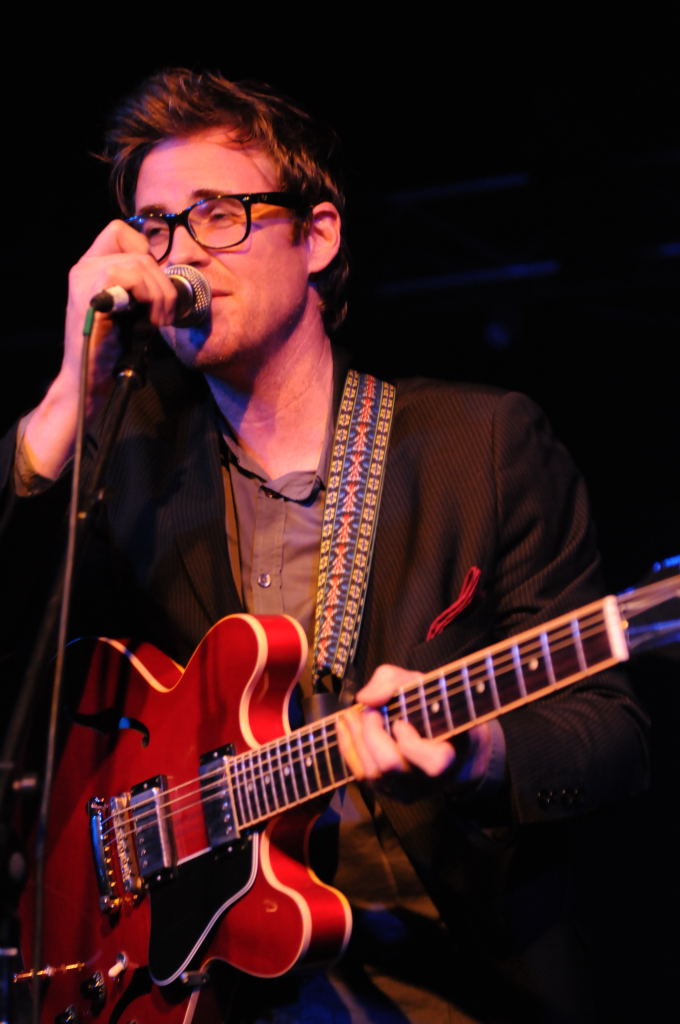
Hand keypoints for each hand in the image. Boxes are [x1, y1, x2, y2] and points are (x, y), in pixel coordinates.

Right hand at [23, 221, 177, 478]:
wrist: (89, 380)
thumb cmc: (111, 352)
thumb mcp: (129, 311)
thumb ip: (138, 286)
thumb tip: (165, 272)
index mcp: (90, 268)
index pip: (120, 231)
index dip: (145, 250)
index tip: (154, 287)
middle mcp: (83, 268)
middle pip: (139, 250)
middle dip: (162, 282)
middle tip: (165, 314)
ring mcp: (84, 278)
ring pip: (140, 263)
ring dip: (161, 294)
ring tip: (159, 320)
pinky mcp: (92, 292)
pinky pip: (133, 276)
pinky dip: (152, 297)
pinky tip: (151, 320)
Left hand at [337, 664, 497, 799]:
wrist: (448, 743)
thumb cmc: (434, 710)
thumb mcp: (422, 684)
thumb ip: (393, 682)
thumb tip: (365, 698)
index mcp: (449, 758)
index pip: (434, 762)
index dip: (411, 743)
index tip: (400, 722)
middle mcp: (427, 781)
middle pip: (391, 765)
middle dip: (372, 734)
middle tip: (369, 711)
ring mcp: (405, 790)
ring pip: (372, 772)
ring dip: (355, 738)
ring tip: (350, 714)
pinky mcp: (387, 791)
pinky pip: (361, 775)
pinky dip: (348, 748)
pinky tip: (345, 727)